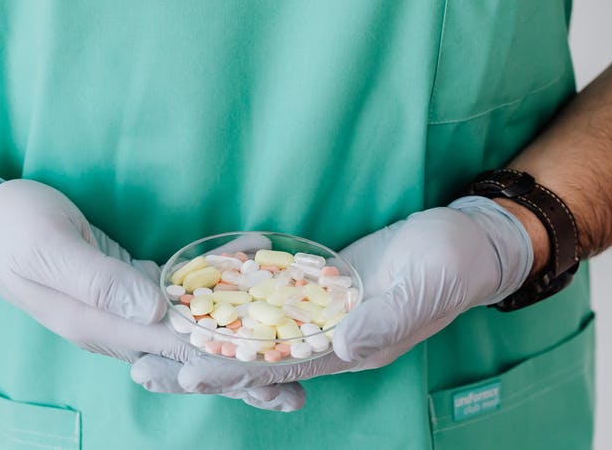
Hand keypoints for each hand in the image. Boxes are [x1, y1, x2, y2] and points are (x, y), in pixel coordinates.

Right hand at [0, 167, 305, 410]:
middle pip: (191, 357)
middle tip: (303, 381)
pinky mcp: (128, 287)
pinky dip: (218, 287)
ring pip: (191, 332)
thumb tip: (151, 309)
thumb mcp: (48, 248)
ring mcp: (122, 311)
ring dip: (240, 336)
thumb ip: (98, 281)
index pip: (176, 353)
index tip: (276, 371)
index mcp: (100, 326)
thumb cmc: (10, 229)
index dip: (227, 361)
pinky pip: (180, 296)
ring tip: (295, 346)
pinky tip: (253, 262)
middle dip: (245, 370)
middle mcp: (116, 328)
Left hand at [130, 197, 533, 401]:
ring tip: (151, 340)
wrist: (470, 240)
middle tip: (141, 368)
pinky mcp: (317, 286)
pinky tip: (194, 297)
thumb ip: (384, 318)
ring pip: (253, 332)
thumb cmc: (453, 262)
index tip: (185, 371)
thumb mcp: (423, 287)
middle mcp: (329, 338)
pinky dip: (232, 301)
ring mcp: (320, 313)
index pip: (279, 366)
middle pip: (253, 359)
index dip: (232, 370)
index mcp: (352, 348)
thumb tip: (341, 344)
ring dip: (205, 336)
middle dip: (200, 364)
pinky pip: (268, 300)